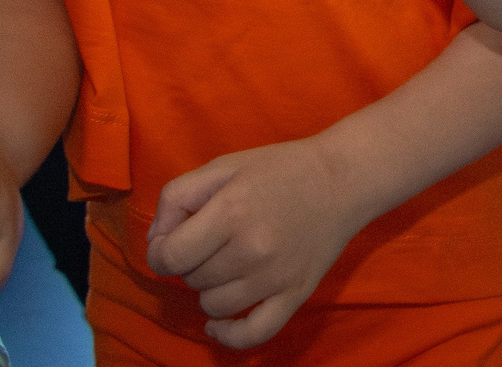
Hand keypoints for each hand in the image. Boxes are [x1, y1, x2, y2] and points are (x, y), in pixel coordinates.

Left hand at [146, 138, 371, 349]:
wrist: (344, 179)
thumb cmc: (280, 169)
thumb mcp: (223, 166)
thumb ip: (177, 197)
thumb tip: (156, 243)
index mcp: (231, 212)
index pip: (169, 256)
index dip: (160, 251)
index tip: (172, 242)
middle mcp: (251, 249)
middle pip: (191, 278)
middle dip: (191, 261)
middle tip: (214, 239)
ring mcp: (275, 277)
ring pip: (214, 305)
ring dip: (210, 288)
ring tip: (226, 264)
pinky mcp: (296, 295)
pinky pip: (253, 333)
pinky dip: (228, 335)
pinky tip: (218, 325)